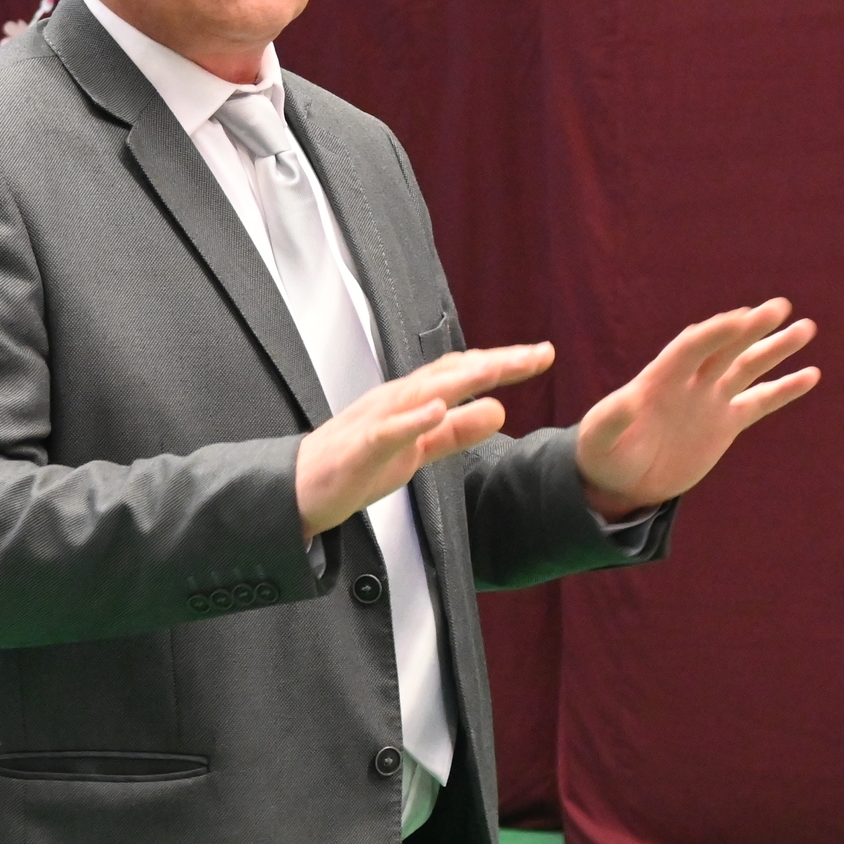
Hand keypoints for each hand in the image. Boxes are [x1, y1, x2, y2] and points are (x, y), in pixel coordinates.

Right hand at [296, 344, 556, 538]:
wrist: (299, 489)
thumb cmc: (356, 465)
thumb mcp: (418, 450)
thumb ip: (458, 431)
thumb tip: (499, 410)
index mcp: (413, 400)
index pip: (464, 372)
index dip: (504, 362)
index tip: (543, 355)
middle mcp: (398, 400)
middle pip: (452, 373)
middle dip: (496, 362)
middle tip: (539, 354)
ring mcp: (377, 420)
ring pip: (423, 392)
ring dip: (461, 379)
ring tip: (499, 368)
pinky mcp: (359, 447)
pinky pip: (387, 430)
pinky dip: (412, 418)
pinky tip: (436, 409)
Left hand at [574, 300, 819, 517]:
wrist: (621, 481)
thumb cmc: (603, 455)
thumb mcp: (599, 441)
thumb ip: (611, 421)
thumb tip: (626, 403)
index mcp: (659, 379)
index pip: (692, 348)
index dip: (715, 334)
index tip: (742, 318)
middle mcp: (689, 382)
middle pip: (725, 348)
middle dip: (751, 329)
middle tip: (780, 307)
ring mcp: (710, 399)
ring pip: (748, 367)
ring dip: (776, 349)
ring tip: (807, 328)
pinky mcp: (726, 423)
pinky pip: (760, 402)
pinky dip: (785, 389)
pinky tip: (811, 374)